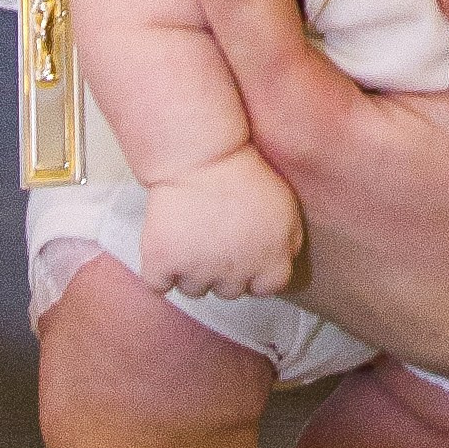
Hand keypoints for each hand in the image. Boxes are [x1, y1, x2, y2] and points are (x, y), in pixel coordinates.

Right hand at [138, 147, 304, 300]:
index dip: (253, 272)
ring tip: (189, 239)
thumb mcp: (285, 207)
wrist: (200, 155)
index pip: (264, 289)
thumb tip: (284, 263)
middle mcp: (235, 276)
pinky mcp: (162, 262)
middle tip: (213, 240)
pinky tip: (165, 252)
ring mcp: (197, 272)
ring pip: (193, 290)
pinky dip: (159, 273)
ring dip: (191, 271)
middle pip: (227, 292)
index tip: (242, 252)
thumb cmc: (244, 175)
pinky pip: (158, 285)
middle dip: (222, 270)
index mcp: (269, 264)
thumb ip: (290, 243)